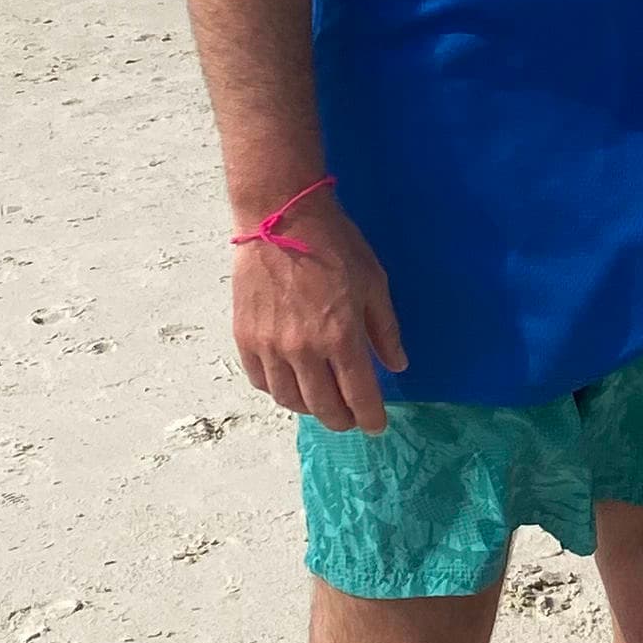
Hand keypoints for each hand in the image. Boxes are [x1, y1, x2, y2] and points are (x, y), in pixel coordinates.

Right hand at [231, 197, 408, 431]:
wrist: (280, 217)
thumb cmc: (334, 245)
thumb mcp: (374, 283)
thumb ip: (385, 330)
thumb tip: (397, 365)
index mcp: (340, 337)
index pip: (359, 396)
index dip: (370, 418)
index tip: (376, 426)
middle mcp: (304, 350)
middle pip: (323, 408)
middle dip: (342, 419)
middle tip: (350, 416)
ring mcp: (270, 346)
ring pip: (290, 400)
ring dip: (310, 408)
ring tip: (321, 401)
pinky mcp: (245, 337)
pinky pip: (262, 381)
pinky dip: (279, 390)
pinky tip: (291, 381)